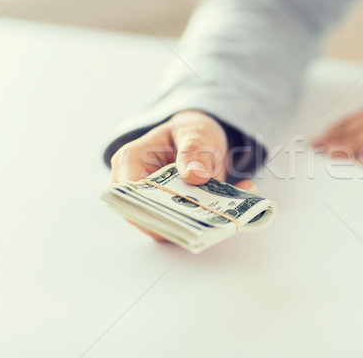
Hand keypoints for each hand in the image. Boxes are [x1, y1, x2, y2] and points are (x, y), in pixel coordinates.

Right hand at [108, 110, 255, 240]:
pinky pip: (184, 228)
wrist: (200, 141)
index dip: (154, 207)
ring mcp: (150, 205)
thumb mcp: (195, 133)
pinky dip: (206, 223)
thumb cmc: (189, 133)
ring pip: (167, 228)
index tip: (186, 209)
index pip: (131, 195)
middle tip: (214, 214)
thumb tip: (194, 174)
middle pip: (147, 217)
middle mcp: (134, 187)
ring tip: (229, 211)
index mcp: (130, 161)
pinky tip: (232, 211)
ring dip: (197, 223)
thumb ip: (194, 150)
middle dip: (180, 219)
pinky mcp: (169, 217)